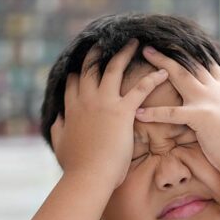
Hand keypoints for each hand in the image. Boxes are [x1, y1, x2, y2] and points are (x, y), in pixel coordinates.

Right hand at [51, 40, 169, 188]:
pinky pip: (140, 89)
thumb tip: (55, 119)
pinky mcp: (122, 111)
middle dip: (98, 52)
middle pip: (91, 68)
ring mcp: (104, 103)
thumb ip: (57, 129)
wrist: (89, 176)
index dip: (79, 72)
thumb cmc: (76, 166)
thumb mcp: (60, 144)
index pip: (74, 82)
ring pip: (114, 69)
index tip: (84, 64)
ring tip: (134, 42)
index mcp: (72, 109)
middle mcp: (86, 100)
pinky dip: (153, 78)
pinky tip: (163, 72)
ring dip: (125, 53)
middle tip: (107, 42)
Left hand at [134, 46, 219, 177]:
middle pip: (190, 65)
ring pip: (181, 76)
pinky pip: (171, 113)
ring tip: (145, 54)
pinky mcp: (201, 117)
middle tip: (153, 45)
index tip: (180, 47)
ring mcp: (208, 101)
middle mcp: (216, 91)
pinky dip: (154, 113)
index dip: (194, 56)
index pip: (208, 67)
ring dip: (161, 65)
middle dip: (172, 53)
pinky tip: (138, 112)